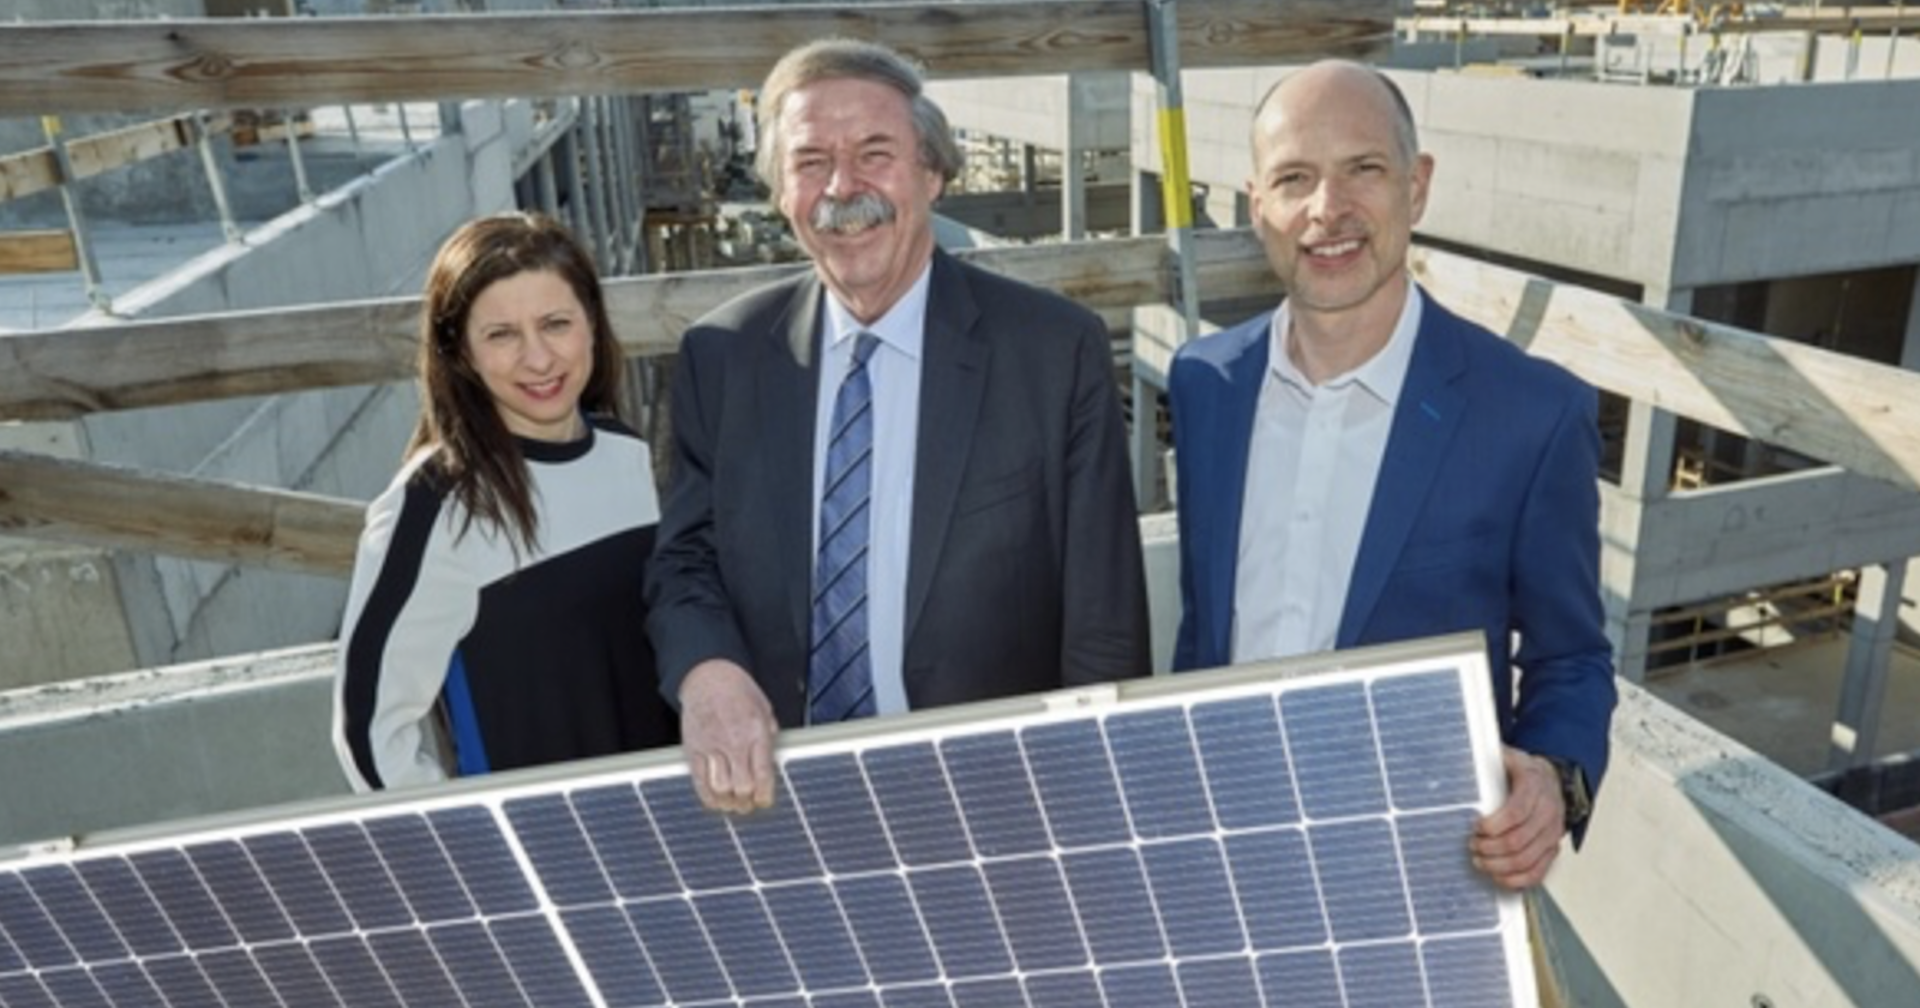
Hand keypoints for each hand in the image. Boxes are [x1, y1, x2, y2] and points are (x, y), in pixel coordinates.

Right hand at [678, 659, 778, 813]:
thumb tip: (772, 761)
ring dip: (728, 802)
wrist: (708, 677)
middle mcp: (734, 742)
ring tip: (733, 805)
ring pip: (720, 788)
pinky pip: (699, 781)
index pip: (763, 774)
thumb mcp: (765, 709)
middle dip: (747, 803)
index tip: (765, 801)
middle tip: (749, 805)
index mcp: (756, 732)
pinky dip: (708, 797)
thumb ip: (769, 736)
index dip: (765, 795)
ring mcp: (712, 747)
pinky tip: (715, 800)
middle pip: (742, 786)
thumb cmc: (738, 690)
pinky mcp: (693, 750)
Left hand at [1470, 747, 1565, 889]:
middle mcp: (1548, 812)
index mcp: (1534, 786)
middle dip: (1489, 847)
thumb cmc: (1525, 771)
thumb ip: (1488, 758)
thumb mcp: (1508, 756)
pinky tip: (1498, 876)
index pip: (1516, 812)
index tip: (1475, 827)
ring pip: (1526, 861)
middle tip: (1472, 845)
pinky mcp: (1552, 849)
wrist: (1552, 779)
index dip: (1493, 824)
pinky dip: (1516, 880)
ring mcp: (1552, 833)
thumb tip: (1463, 758)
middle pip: (1518, 841)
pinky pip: (1538, 873)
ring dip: (1498, 866)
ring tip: (1479, 860)